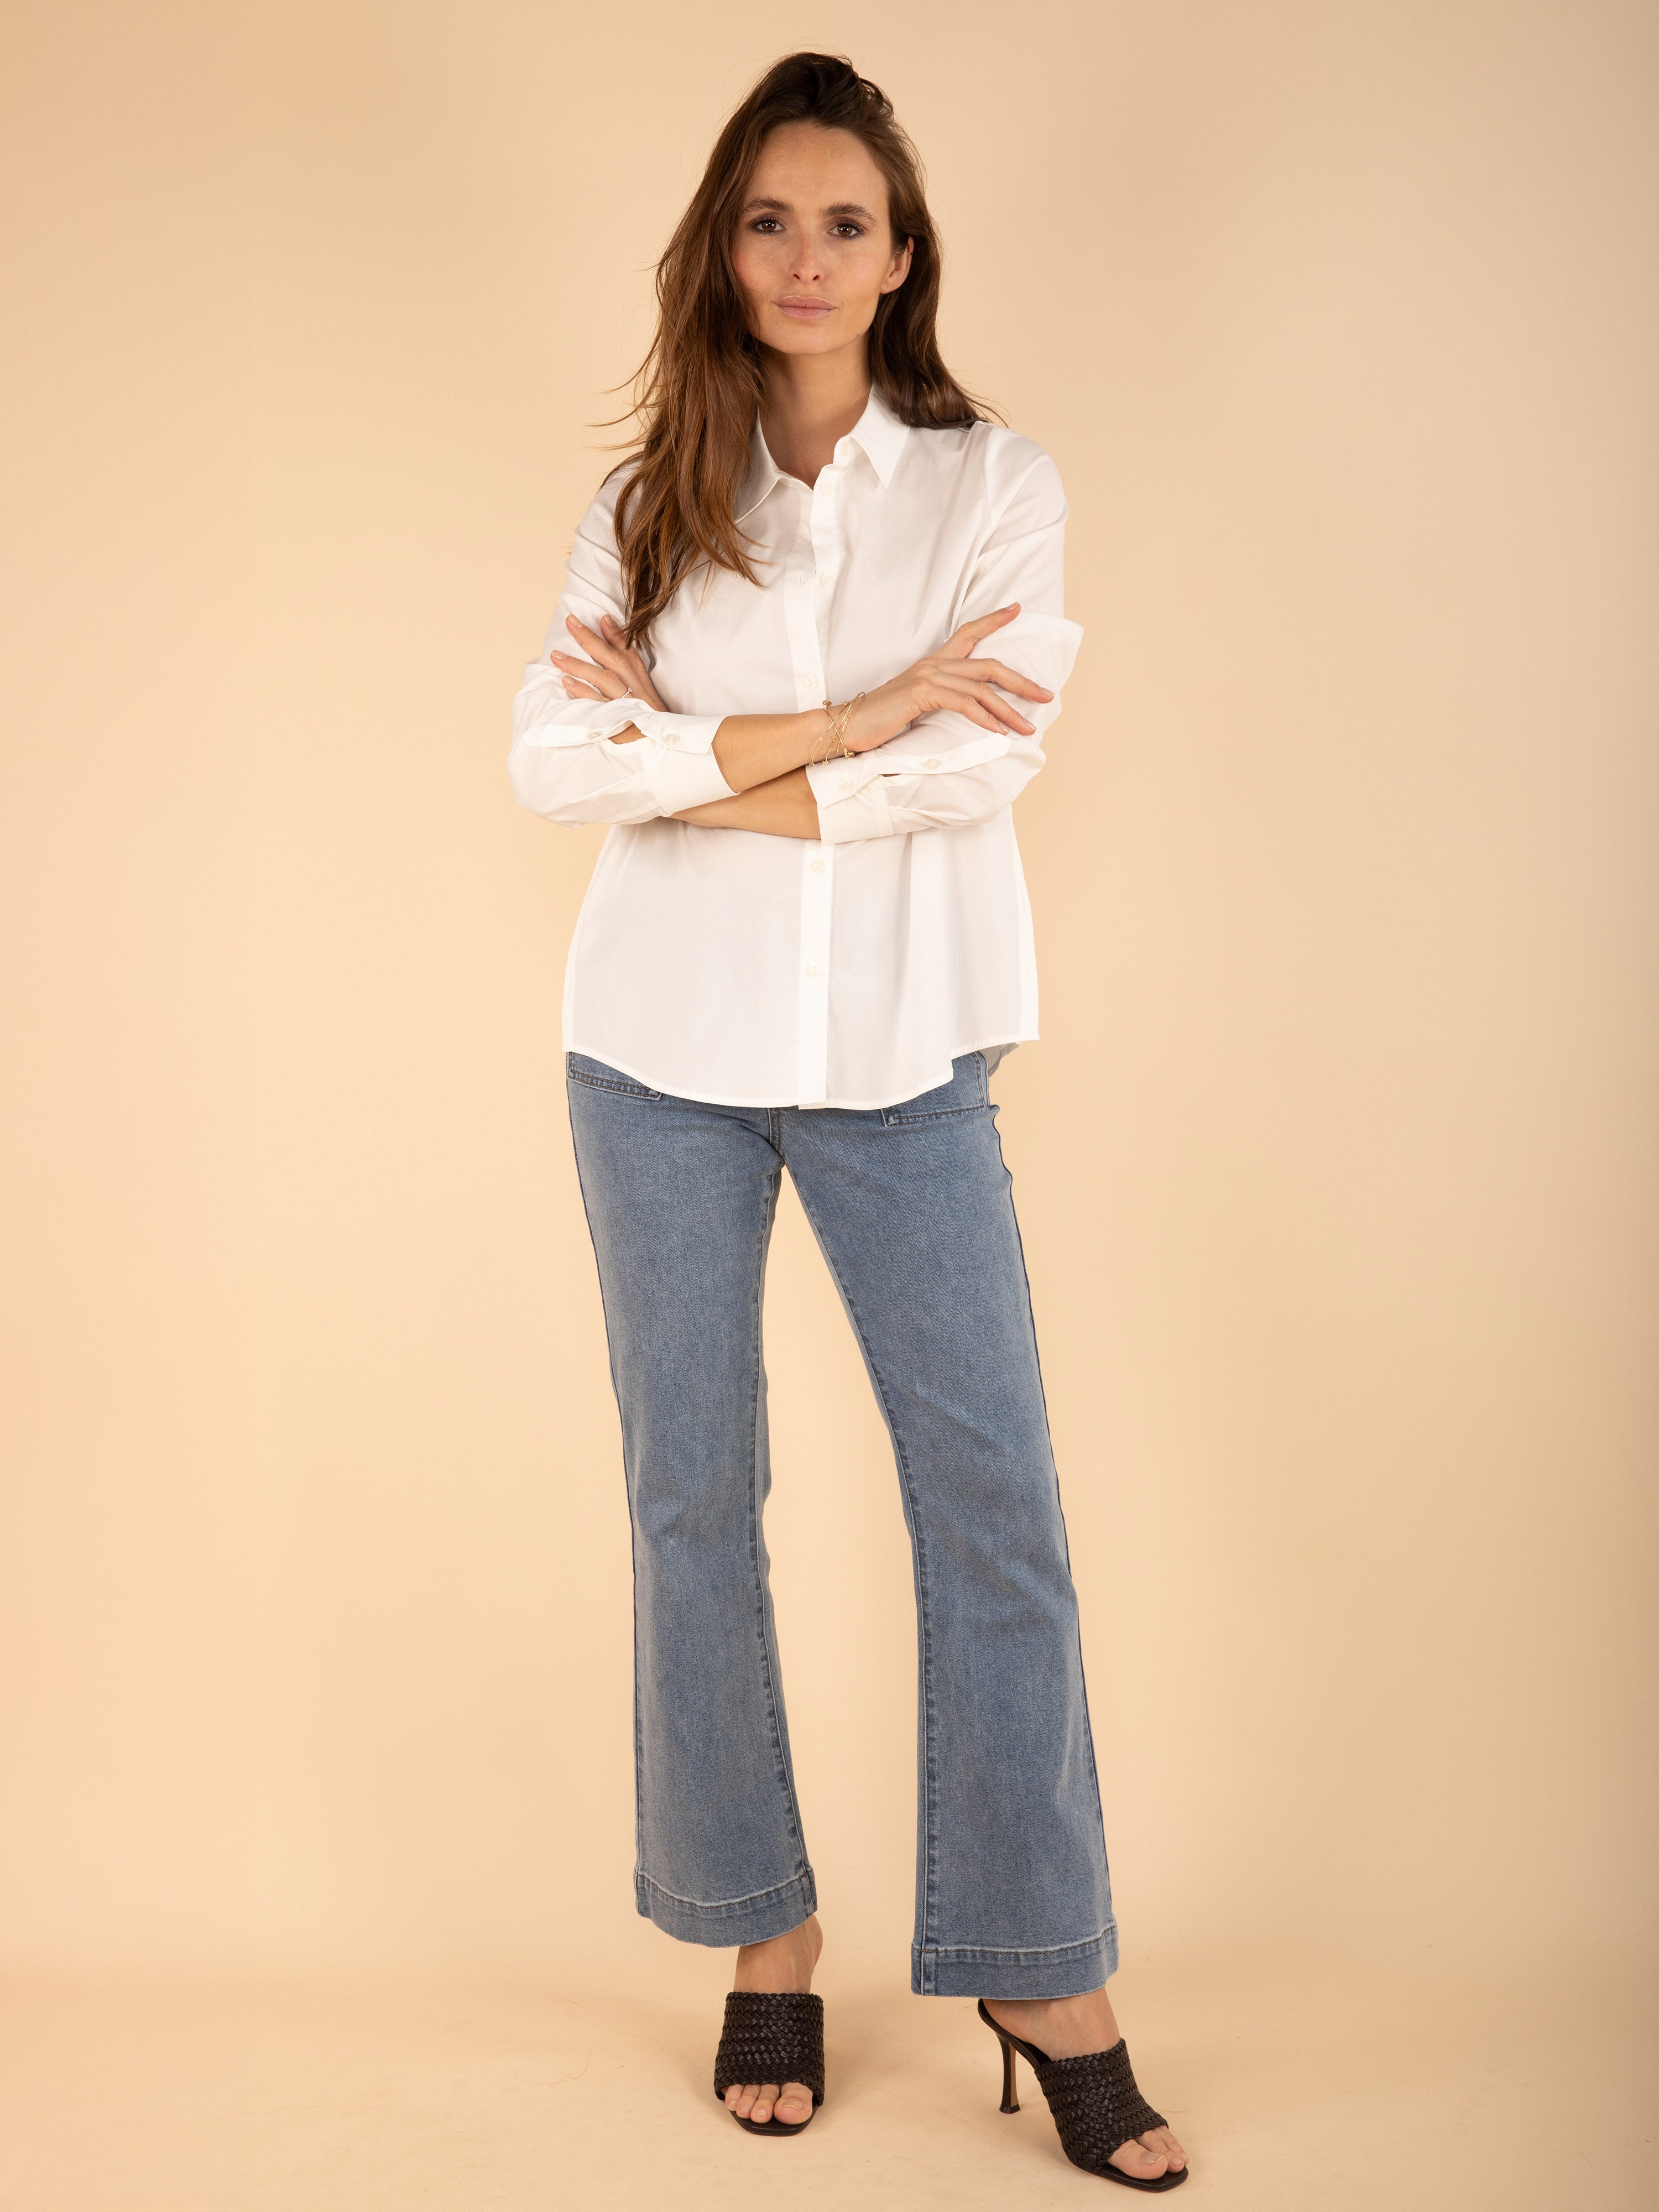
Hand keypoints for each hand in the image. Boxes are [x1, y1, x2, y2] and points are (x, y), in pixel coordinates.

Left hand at [549, 614, 667, 712]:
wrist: (660, 751)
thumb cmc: (649, 723)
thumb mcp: (647, 698)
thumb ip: (632, 677)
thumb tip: (613, 656)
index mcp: (642, 682)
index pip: (629, 653)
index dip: (616, 635)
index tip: (602, 617)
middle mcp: (635, 689)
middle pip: (612, 659)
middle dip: (590, 639)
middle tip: (571, 622)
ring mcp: (626, 703)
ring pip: (603, 678)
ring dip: (578, 665)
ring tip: (556, 655)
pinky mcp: (616, 720)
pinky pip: (597, 703)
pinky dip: (582, 691)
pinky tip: (566, 681)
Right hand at [838, 604, 1051, 753]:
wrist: (848, 725)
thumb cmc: (881, 719)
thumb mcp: (916, 704)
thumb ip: (941, 699)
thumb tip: (969, 708)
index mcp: (934, 663)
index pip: (968, 632)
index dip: (994, 620)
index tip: (1017, 609)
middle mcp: (934, 664)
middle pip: (989, 665)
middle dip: (1021, 682)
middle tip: (1046, 695)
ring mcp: (929, 676)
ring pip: (982, 688)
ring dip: (1009, 710)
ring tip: (1028, 727)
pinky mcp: (923, 693)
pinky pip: (964, 703)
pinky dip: (985, 718)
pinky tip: (999, 731)